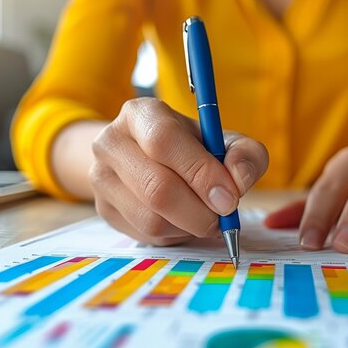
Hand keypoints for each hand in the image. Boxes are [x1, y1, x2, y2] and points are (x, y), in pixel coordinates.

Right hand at [90, 97, 268, 244]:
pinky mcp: (104, 210)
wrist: (147, 158)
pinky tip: (184, 220)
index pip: (164, 141)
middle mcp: (111, 142)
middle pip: (156, 188)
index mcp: (140, 113)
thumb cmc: (192, 148)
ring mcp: (101, 178)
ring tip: (205, 215)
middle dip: (200, 210)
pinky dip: (175, 234)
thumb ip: (245, 154)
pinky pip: (145, 234)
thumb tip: (239, 179)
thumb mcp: (224, 141)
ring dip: (189, 226)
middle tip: (223, 215)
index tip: (230, 197)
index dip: (201, 172)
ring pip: (151, 218)